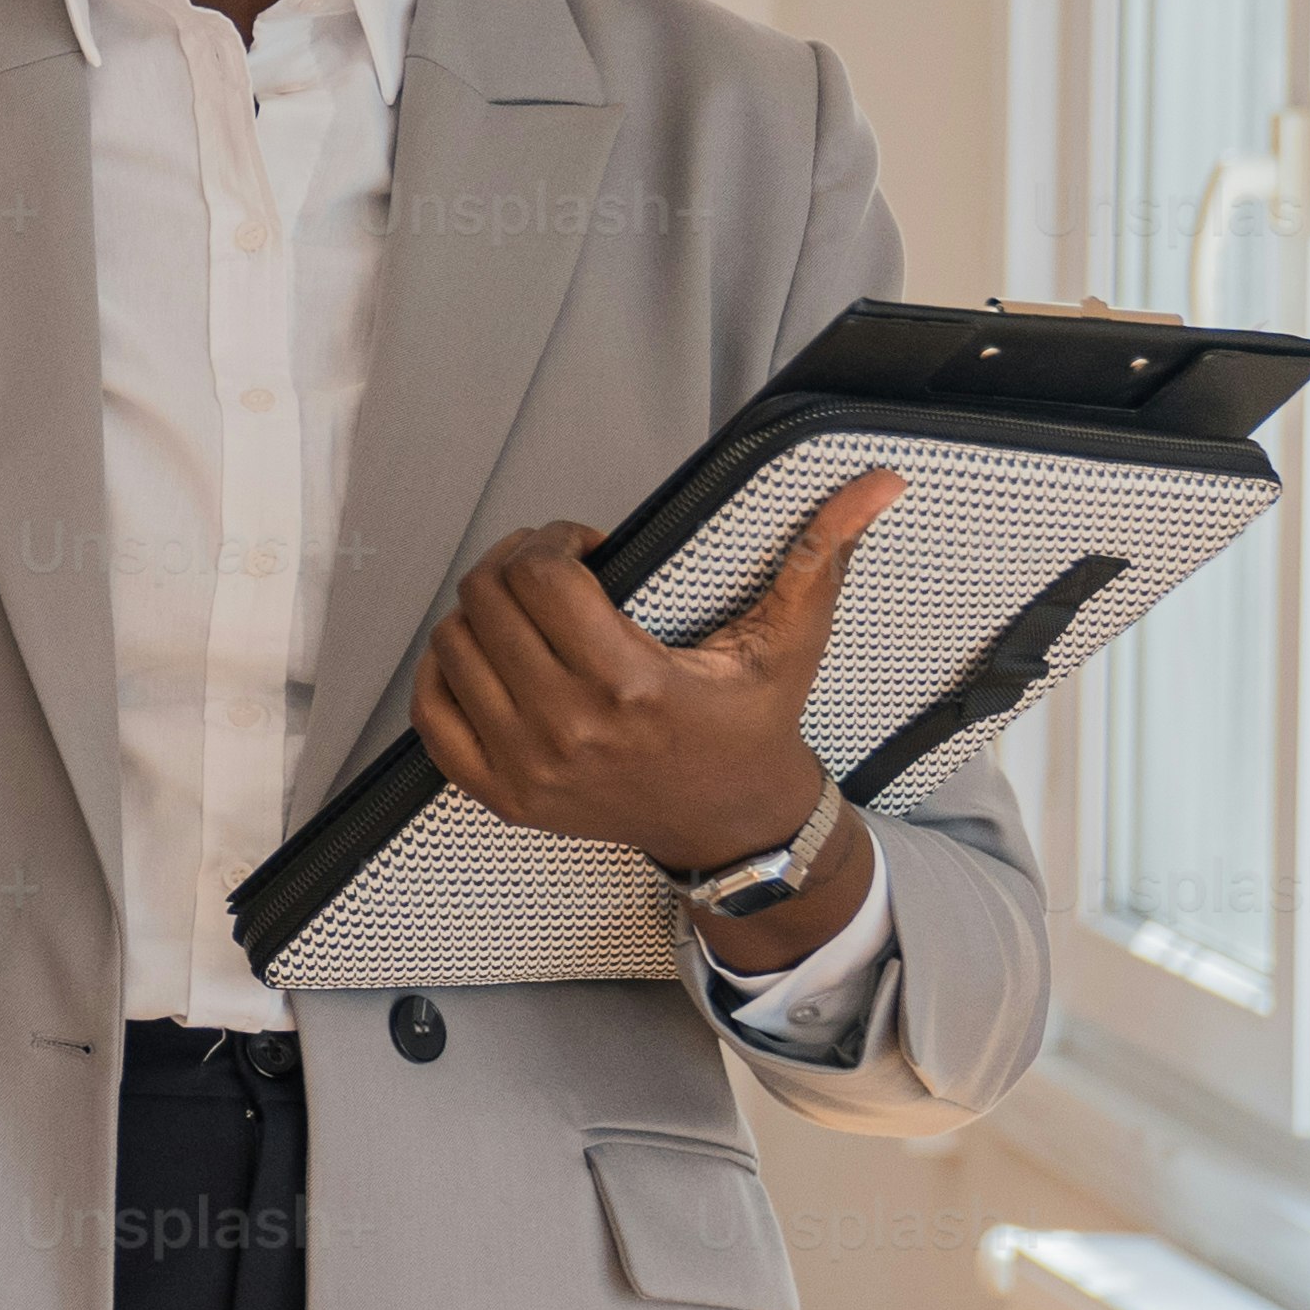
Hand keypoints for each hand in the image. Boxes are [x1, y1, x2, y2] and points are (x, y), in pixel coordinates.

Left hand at [409, 470, 901, 943]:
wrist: (732, 827)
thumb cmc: (752, 728)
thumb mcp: (789, 642)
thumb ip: (823, 555)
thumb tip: (878, 482)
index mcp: (632, 687)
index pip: (541, 576)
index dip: (553, 540)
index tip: (585, 547)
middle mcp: (568, 730)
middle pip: (486, 602)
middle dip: (514, 564)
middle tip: (551, 568)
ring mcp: (526, 768)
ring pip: (453, 646)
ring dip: (482, 611)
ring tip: (528, 609)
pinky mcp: (501, 794)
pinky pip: (431, 712)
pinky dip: (446, 670)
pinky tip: (488, 654)